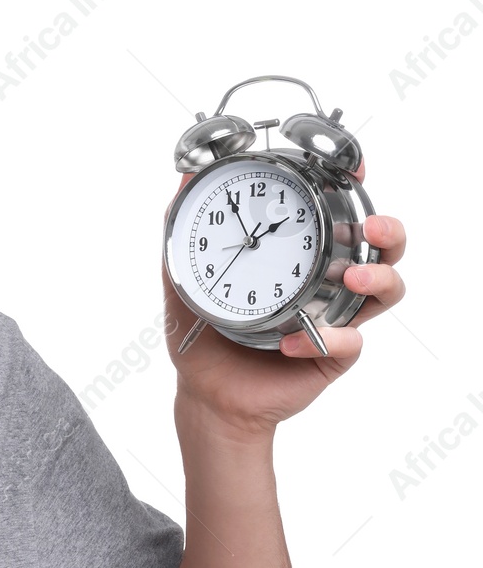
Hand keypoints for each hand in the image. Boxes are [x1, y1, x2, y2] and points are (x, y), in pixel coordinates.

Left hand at [162, 158, 407, 437]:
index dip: (354, 192)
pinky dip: (327, 340)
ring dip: (377, 278)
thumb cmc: (203, 340)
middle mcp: (327, 283)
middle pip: (381, 248)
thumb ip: (180, 234)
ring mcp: (335, 318)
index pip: (339, 216)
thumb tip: (182, 179)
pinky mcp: (333, 355)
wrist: (206, 395)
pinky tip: (292, 343)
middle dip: (387, 232)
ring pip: (385, 290)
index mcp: (300, 258)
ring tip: (351, 278)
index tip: (353, 172)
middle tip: (369, 228)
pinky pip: (349, 344)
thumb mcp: (185, 282)